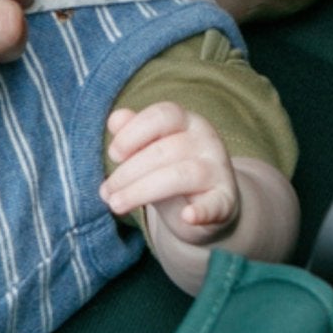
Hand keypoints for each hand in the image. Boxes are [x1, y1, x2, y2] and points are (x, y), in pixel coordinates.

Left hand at [100, 104, 240, 244]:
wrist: (208, 204)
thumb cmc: (170, 171)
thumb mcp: (150, 150)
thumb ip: (132, 133)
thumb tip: (115, 120)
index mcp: (187, 121)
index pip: (162, 116)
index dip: (133, 133)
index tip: (113, 155)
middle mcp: (207, 141)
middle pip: (164, 150)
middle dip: (128, 172)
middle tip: (106, 193)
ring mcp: (220, 170)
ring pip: (180, 176)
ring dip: (142, 192)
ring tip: (117, 205)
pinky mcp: (226, 201)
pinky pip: (216, 205)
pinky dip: (202, 211)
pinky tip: (187, 217)